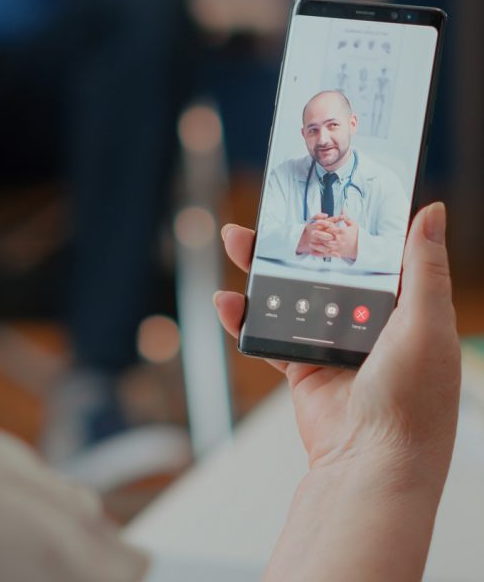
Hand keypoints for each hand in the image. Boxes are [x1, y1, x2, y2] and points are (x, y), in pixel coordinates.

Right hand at [217, 203, 459, 478]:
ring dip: (261, 273)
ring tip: (235, 244)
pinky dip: (245, 319)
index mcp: (407, 309)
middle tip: (266, 215)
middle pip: (325, 270)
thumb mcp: (425, 323)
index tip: (326, 194)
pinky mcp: (304, 369)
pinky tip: (227, 302)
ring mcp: (334, 346)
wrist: (371, 465)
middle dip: (294, 242)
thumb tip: (433, 211)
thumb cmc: (412, 402)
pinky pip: (269, 336)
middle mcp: (372, 325)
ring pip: (292, 296)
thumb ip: (423, 268)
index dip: (351, 223)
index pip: (377, 254)